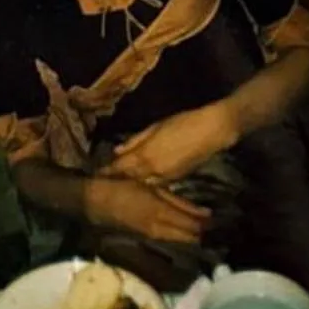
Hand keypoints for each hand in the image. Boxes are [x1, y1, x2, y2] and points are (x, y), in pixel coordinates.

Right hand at [86, 176, 210, 244]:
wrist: (95, 201)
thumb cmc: (122, 187)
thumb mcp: (152, 188)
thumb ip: (177, 200)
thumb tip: (204, 214)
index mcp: (162, 213)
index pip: (192, 226)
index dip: (209, 228)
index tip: (225, 226)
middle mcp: (160, 230)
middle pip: (188, 238)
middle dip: (204, 237)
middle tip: (221, 234)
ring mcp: (152, 236)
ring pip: (180, 241)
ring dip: (194, 239)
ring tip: (209, 236)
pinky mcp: (146, 237)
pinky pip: (170, 240)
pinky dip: (182, 238)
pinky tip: (188, 235)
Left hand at [106, 103, 236, 184]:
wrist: (211, 131)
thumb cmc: (182, 122)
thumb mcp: (155, 127)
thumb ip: (136, 140)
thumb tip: (117, 150)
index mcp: (145, 155)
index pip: (121, 167)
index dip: (108, 171)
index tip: (96, 174)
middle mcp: (152, 170)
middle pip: (130, 178)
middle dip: (118, 179)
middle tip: (105, 182)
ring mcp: (165, 177)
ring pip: (143, 184)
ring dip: (133, 183)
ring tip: (122, 184)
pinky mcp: (176, 180)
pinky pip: (157, 185)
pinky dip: (147, 184)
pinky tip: (143, 182)